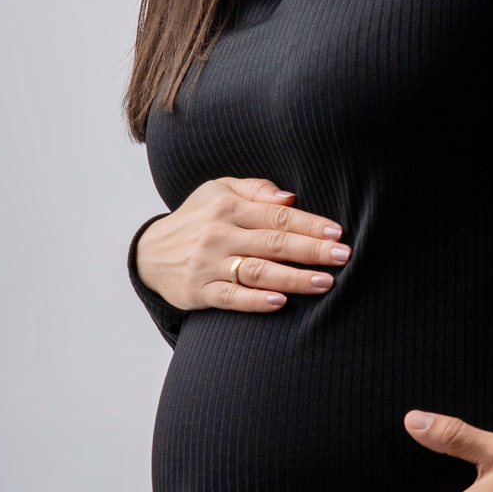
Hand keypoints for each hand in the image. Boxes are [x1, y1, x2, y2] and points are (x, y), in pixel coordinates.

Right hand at [135, 176, 350, 312]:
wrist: (149, 254)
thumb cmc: (197, 219)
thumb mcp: (218, 190)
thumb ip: (255, 189)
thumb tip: (290, 197)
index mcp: (228, 206)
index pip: (277, 215)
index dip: (310, 224)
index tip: (338, 232)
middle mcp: (218, 234)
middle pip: (273, 242)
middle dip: (311, 250)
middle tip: (343, 256)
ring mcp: (207, 264)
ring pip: (257, 271)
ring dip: (293, 277)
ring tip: (324, 282)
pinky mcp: (198, 291)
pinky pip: (231, 297)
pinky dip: (255, 300)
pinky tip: (280, 302)